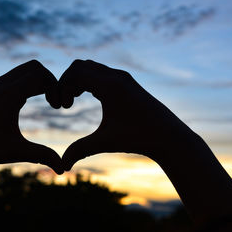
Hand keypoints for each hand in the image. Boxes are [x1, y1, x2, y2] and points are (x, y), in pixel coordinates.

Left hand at [0, 60, 63, 173]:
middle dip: (49, 80)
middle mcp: (0, 85)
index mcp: (8, 94)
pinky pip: (12, 77)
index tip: (58, 108)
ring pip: (22, 70)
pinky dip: (25, 84)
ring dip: (37, 81)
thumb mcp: (15, 151)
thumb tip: (63, 170)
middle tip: (54, 101)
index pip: (40, 75)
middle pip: (33, 67)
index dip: (56, 88)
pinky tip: (26, 103)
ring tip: (46, 102)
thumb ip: (42, 156)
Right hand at [60, 59, 191, 169]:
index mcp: (110, 85)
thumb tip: (62, 166)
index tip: (64, 108)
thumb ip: (80, 150)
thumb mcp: (106, 142)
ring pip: (92, 68)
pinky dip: (90, 82)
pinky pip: (102, 73)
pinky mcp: (128, 83)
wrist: (169, 137)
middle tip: (66, 104)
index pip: (76, 71)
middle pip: (81, 65)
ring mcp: (124, 78)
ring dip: (79, 81)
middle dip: (68, 82)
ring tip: (73, 101)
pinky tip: (89, 98)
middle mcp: (117, 76)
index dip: (63, 86)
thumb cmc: (138, 138)